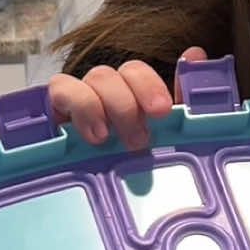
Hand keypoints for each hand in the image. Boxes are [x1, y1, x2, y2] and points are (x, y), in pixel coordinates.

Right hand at [47, 46, 208, 150]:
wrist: (94, 196)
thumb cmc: (130, 163)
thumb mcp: (163, 138)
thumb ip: (182, 100)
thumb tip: (196, 53)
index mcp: (129, 97)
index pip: (135, 72)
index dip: (148, 85)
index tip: (161, 111)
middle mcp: (102, 93)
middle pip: (110, 74)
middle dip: (125, 103)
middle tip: (138, 140)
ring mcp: (76, 101)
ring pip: (89, 80)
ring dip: (99, 105)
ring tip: (104, 139)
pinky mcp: (53, 113)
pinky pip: (58, 89)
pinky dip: (74, 104)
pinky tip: (84, 131)